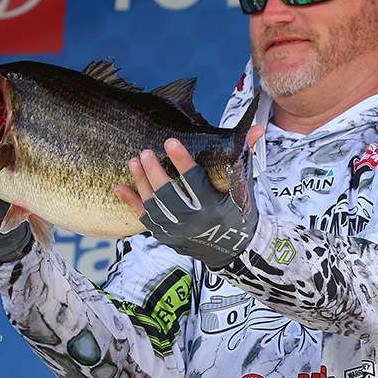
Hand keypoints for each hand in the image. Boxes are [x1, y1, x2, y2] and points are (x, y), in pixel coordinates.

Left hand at [114, 127, 264, 268]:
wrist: (235, 248)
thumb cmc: (240, 211)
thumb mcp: (242, 185)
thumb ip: (244, 154)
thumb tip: (258, 128)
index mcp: (214, 205)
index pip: (194, 180)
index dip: (181, 161)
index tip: (170, 142)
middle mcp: (194, 220)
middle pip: (168, 194)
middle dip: (154, 172)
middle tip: (145, 152)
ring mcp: (178, 230)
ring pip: (153, 206)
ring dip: (141, 183)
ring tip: (133, 161)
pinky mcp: (167, 236)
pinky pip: (144, 219)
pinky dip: (131, 203)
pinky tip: (120, 187)